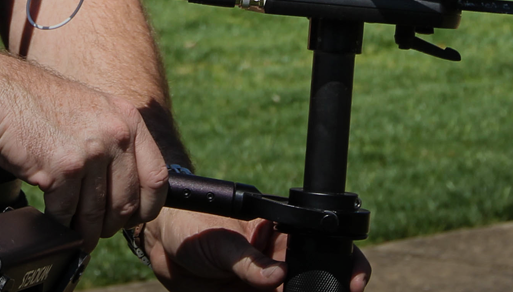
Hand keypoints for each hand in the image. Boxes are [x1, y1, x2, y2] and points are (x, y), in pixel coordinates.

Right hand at [0, 60, 168, 250]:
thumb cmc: (38, 103)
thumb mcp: (93, 110)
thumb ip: (114, 141)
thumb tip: (123, 183)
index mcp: (128, 119)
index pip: (157, 177)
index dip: (148, 206)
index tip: (135, 217)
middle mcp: (116, 135)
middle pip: (127, 202)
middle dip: (112, 225)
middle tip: (99, 230)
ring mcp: (91, 153)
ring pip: (97, 214)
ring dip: (86, 231)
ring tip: (78, 234)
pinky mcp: (63, 170)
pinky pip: (67, 213)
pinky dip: (60, 224)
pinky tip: (54, 220)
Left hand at [140, 210, 371, 291]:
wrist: (161, 247)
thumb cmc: (190, 228)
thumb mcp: (219, 241)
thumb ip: (246, 259)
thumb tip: (277, 275)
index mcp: (280, 236)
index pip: (321, 247)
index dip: (343, 264)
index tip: (352, 281)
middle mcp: (279, 263)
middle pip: (315, 281)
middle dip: (324, 289)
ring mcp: (266, 286)